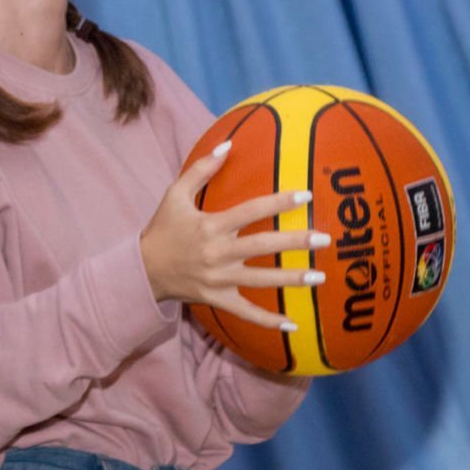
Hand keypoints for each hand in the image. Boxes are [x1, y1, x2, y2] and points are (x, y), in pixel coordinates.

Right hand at [139, 143, 329, 330]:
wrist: (144, 269)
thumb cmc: (163, 227)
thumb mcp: (175, 193)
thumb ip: (201, 168)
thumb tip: (228, 144)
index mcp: (210, 225)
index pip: (250, 211)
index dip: (279, 202)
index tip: (305, 194)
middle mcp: (217, 253)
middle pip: (262, 246)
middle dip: (295, 242)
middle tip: (324, 238)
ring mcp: (219, 279)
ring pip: (261, 280)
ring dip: (291, 279)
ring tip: (320, 275)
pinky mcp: (218, 299)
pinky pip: (246, 312)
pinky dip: (268, 321)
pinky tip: (293, 324)